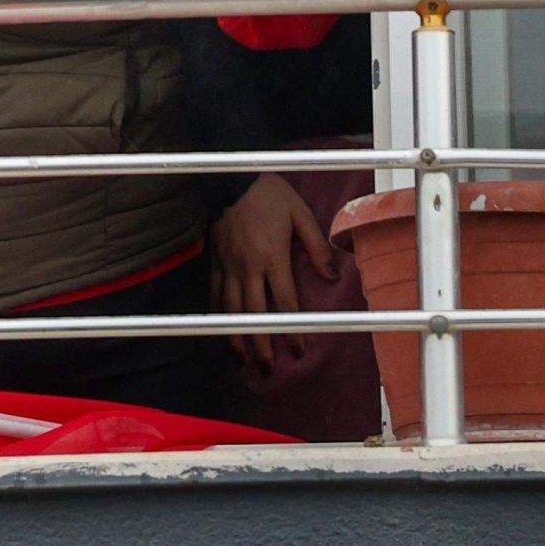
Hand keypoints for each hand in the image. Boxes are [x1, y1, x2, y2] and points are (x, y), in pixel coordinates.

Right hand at [209, 173, 335, 366]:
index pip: (283, 302)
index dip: (291, 330)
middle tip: (265, 368)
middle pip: (254, 313)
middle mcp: (248, 266)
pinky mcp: (212, 259)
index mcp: (272, 257)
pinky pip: (212, 292)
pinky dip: (216, 314)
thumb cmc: (268, 193)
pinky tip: (220, 329)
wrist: (230, 177)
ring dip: (235, 336)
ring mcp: (226, 264)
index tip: (297, 350)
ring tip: (241, 360)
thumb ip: (317, 246)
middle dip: (260, 344)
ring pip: (229, 308)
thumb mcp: (300, 213)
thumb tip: (332, 276)